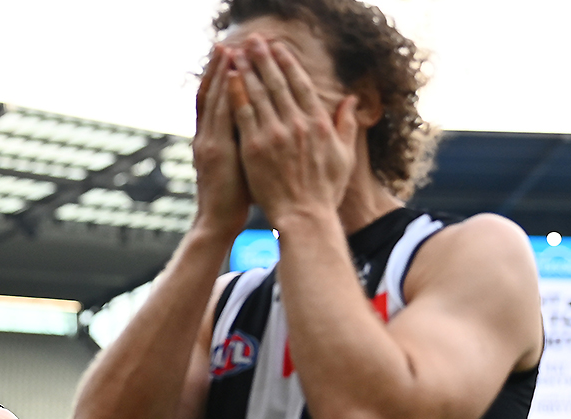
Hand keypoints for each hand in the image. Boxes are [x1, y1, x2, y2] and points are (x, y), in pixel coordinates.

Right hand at [191, 44, 251, 237]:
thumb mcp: (238, 166)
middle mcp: (205, 137)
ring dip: (221, 73)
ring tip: (227, 50)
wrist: (217, 223)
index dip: (220, 80)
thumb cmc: (233, 200)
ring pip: (214, 100)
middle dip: (217, 69)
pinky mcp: (215, 150)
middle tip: (223, 45)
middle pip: (210, 95)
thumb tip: (256, 127)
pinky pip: (220, 115)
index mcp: (211, 141)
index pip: (215, 103)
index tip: (229, 58)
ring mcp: (208, 142)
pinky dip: (225, 93)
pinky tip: (232, 75)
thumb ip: (241, 144)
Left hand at [227, 36, 357, 224]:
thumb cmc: (324, 190)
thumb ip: (347, 124)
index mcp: (318, 123)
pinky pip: (243, 114)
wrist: (304, 216)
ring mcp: (274, 135)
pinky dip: (236, 94)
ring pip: (258, 94)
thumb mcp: (344, 155)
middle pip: (277, 83)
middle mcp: (296, 124)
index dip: (287, 63)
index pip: (300, 85)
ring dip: (247, 70)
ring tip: (237, 53)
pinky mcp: (254, 148)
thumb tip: (352, 99)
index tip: (278, 48)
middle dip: (264, 59)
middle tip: (253, 40)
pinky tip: (228, 79)